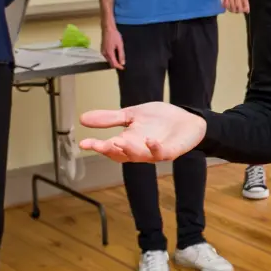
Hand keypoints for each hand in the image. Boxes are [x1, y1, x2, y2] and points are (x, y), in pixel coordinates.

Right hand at [79, 101, 205, 162]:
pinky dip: (154, 148)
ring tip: (117, 141)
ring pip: (138, 156)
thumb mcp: (132, 114)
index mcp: (128, 141)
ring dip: (128, 150)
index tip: (83, 143)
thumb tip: (82, 119)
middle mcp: (139, 149)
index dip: (96, 146)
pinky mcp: (170, 151)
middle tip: (99, 145)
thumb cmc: (160, 119)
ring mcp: (154, 152)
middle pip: (121, 155)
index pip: (109, 146)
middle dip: (109, 150)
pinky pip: (160, 153)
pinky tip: (150, 140)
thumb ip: (110, 118)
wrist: (187, 119)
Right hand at [101, 25, 125, 69]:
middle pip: (110, 63)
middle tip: (122, 63)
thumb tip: (122, 63)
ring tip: (120, 58)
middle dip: (116, 64)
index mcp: (109, 53)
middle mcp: (104, 54)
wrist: (108, 29)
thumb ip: (121, 55)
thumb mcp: (120, 45)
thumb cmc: (114, 36)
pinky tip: (115, 54)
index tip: (123, 68)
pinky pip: (107, 56)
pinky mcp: (102, 49)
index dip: (119, 67)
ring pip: (108, 60)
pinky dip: (111, 57)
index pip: (114, 64)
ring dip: (114, 60)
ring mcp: (102, 52)